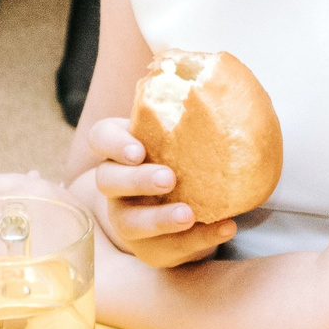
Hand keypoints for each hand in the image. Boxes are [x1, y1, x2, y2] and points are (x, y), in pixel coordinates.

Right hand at [71, 117, 234, 268]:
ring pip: (128, 222)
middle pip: (108, 180)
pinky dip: (198, 239)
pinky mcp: (148, 248)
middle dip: (136, 180)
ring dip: (158, 219)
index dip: (114, 144)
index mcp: (121, 148)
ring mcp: (127, 218)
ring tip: (188, 214)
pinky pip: (167, 248)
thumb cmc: (184, 157)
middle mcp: (116, 184)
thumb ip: (195, 113)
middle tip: (167, 178)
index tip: (138, 150)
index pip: (101, 137)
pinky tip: (226, 227)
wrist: (185, 207)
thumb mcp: (183, 134)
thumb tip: (228, 80)